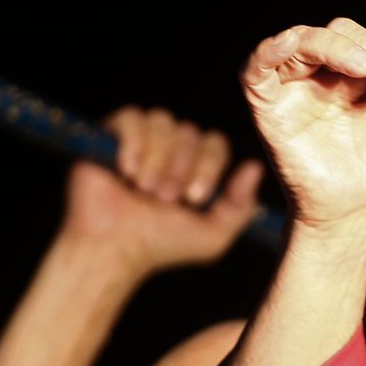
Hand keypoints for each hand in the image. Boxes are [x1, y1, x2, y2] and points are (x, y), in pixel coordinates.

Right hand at [62, 106, 262, 278]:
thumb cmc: (163, 245)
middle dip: (180, 167)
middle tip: (164, 198)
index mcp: (196, 166)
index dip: (209, 166)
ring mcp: (141, 140)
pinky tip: (126, 171)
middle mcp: (171, 149)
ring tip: (144, 189)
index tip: (194, 199)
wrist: (114, 248)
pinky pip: (131, 117)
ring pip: (162, 120)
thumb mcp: (213, 236)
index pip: (216, 143)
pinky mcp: (110, 136)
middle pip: (190, 131)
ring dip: (157, 158)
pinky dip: (132, 143)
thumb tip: (254, 167)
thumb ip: (240, 206)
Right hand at [241, 19, 365, 233]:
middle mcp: (329, 68)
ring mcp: (298, 83)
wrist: (356, 208)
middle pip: (345, 32)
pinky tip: (290, 43)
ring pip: (307, 40)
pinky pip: (257, 67)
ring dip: (338, 46)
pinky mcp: (269, 105)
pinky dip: (270, 50)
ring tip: (365, 67)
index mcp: (365, 66)